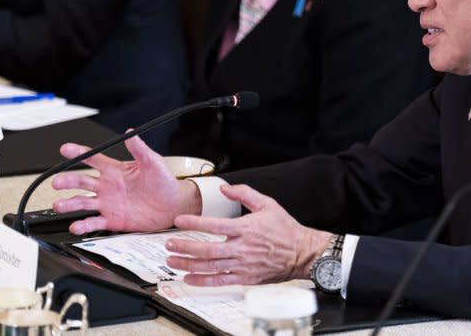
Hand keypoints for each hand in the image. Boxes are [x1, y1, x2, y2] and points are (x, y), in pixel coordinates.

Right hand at [51, 135, 200, 234]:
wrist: (174, 205)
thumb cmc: (164, 182)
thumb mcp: (153, 162)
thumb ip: (140, 149)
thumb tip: (131, 133)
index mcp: (115, 170)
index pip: (93, 159)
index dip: (78, 153)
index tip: (65, 149)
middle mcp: (108, 187)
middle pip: (81, 181)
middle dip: (67, 181)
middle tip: (57, 182)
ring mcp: (108, 203)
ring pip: (83, 203)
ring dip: (69, 204)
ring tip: (59, 205)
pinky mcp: (112, 220)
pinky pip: (94, 222)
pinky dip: (83, 225)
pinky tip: (76, 226)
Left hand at [165, 183, 331, 285]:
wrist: (301, 253)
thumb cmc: (285, 229)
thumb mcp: (267, 204)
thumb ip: (244, 194)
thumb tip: (224, 188)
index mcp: (245, 228)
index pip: (213, 225)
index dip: (193, 222)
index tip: (179, 220)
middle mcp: (241, 248)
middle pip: (206, 249)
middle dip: (184, 246)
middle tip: (169, 244)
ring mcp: (242, 265)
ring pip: (209, 266)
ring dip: (188, 265)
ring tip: (172, 261)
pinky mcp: (245, 278)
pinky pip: (220, 281)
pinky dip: (203, 281)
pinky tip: (189, 280)